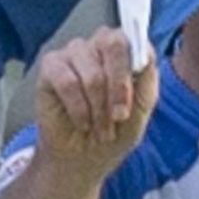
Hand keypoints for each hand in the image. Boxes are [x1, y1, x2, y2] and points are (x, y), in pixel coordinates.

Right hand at [31, 28, 157, 180]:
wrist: (84, 159)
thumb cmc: (114, 132)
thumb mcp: (141, 113)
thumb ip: (147, 84)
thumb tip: (147, 58)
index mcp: (124, 51)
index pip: (134, 39)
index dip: (134, 69)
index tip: (133, 100)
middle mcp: (98, 46)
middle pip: (112, 44)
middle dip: (118, 86)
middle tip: (118, 117)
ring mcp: (73, 54)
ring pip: (92, 72)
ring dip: (98, 108)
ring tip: (100, 128)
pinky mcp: (50, 68)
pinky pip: (67, 82)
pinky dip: (78, 108)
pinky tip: (82, 122)